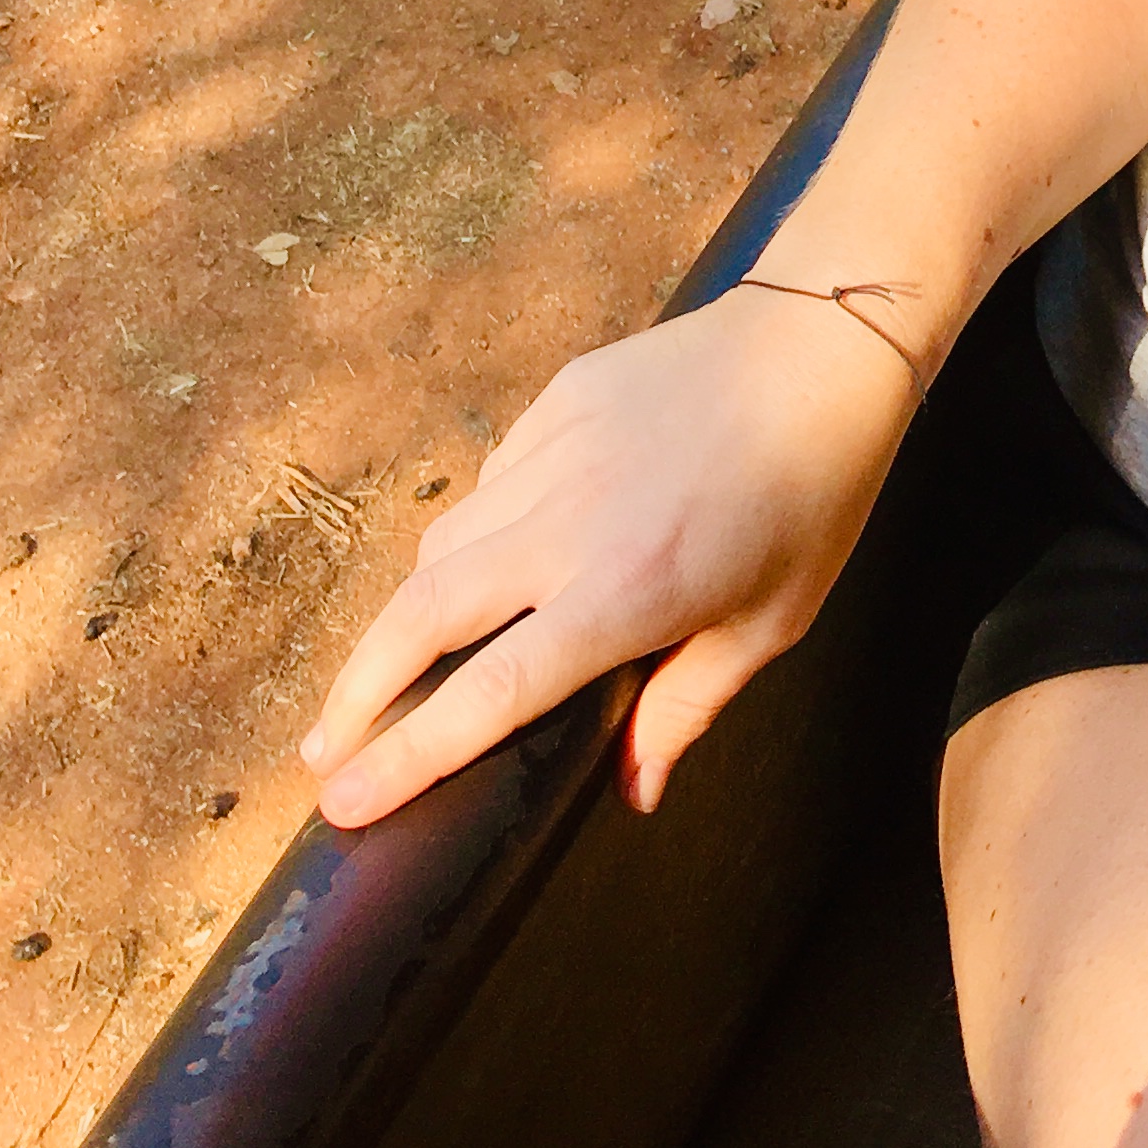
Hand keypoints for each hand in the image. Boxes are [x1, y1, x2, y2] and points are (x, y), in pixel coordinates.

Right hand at [302, 282, 919, 827]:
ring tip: (391, 671)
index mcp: (626, 595)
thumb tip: (632, 794)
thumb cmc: (814, 494)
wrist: (823, 343)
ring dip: (405, 616)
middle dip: (356, 695)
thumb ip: (685, 708)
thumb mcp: (769, 623)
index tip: (345, 805)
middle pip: (419, 617)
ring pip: (443, 543)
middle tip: (324, 755)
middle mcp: (571, 525)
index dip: (407, 756)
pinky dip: (474, 531)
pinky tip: (491, 561)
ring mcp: (556, 452)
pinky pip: (491, 480)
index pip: (487, 695)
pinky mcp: (558, 399)